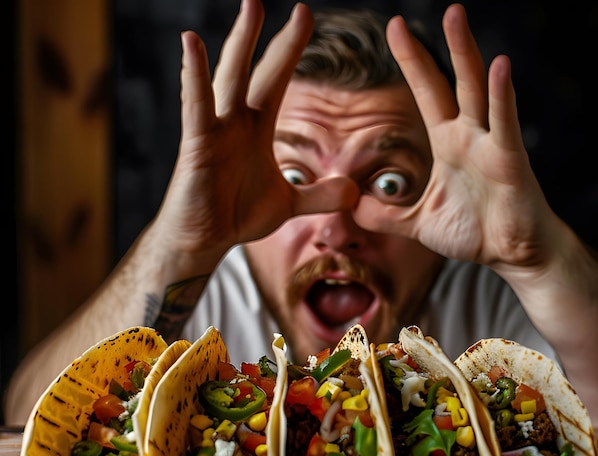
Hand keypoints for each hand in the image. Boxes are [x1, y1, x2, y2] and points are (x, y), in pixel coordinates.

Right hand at [153, 0, 355, 264]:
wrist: (205, 240)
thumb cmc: (237, 215)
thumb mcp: (288, 205)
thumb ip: (320, 196)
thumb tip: (354, 191)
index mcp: (256, 130)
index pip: (276, 80)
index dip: (290, 49)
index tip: (305, 16)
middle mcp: (236, 123)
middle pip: (253, 70)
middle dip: (264, 35)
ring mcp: (215, 131)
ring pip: (228, 79)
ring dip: (239, 44)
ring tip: (250, 8)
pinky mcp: (197, 146)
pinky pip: (197, 107)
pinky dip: (195, 77)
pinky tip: (192, 44)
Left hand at [354, 3, 561, 273]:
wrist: (511, 253)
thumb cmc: (473, 232)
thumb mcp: (417, 224)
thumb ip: (385, 215)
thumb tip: (351, 206)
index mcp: (448, 145)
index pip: (427, 95)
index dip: (412, 63)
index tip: (392, 30)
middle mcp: (469, 136)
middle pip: (448, 82)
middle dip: (431, 48)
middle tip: (410, 15)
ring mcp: (491, 144)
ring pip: (477, 91)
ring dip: (466, 54)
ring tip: (454, 17)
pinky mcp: (510, 161)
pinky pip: (505, 124)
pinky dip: (502, 97)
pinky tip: (500, 67)